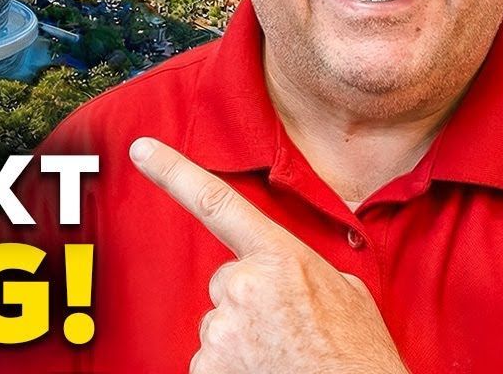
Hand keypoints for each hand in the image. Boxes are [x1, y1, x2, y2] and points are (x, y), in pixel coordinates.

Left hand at [128, 137, 409, 373]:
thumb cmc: (361, 359)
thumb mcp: (348, 295)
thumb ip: (305, 270)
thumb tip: (291, 274)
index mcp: (280, 258)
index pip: (216, 202)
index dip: (173, 171)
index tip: (142, 149)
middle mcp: (242, 285)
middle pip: (228, 284)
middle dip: (251, 304)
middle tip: (288, 330)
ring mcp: (222, 328)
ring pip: (221, 325)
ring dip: (246, 340)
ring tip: (285, 356)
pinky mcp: (207, 367)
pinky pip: (212, 361)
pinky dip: (233, 369)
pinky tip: (266, 370)